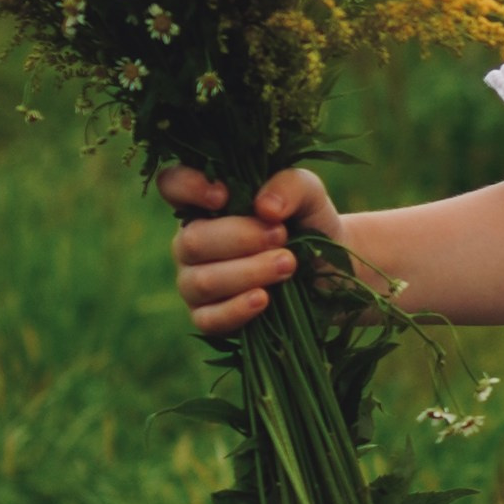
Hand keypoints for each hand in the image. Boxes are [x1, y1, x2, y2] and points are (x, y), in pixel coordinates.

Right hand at [161, 165, 346, 336]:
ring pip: (202, 281)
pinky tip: (263, 298)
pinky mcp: (209, 317)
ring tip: (288, 265)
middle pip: (191, 240)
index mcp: (205, 204)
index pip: (172, 185)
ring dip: (248, 272)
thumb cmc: (309, 224)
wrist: (332, 272)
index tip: (223, 197)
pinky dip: (237, 309)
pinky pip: (209, 319)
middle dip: (240, 238)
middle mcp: (192, 241)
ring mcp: (195, 282)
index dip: (187, 187)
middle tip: (282, 236)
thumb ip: (290, 186)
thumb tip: (264, 207)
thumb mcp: (309, 195)